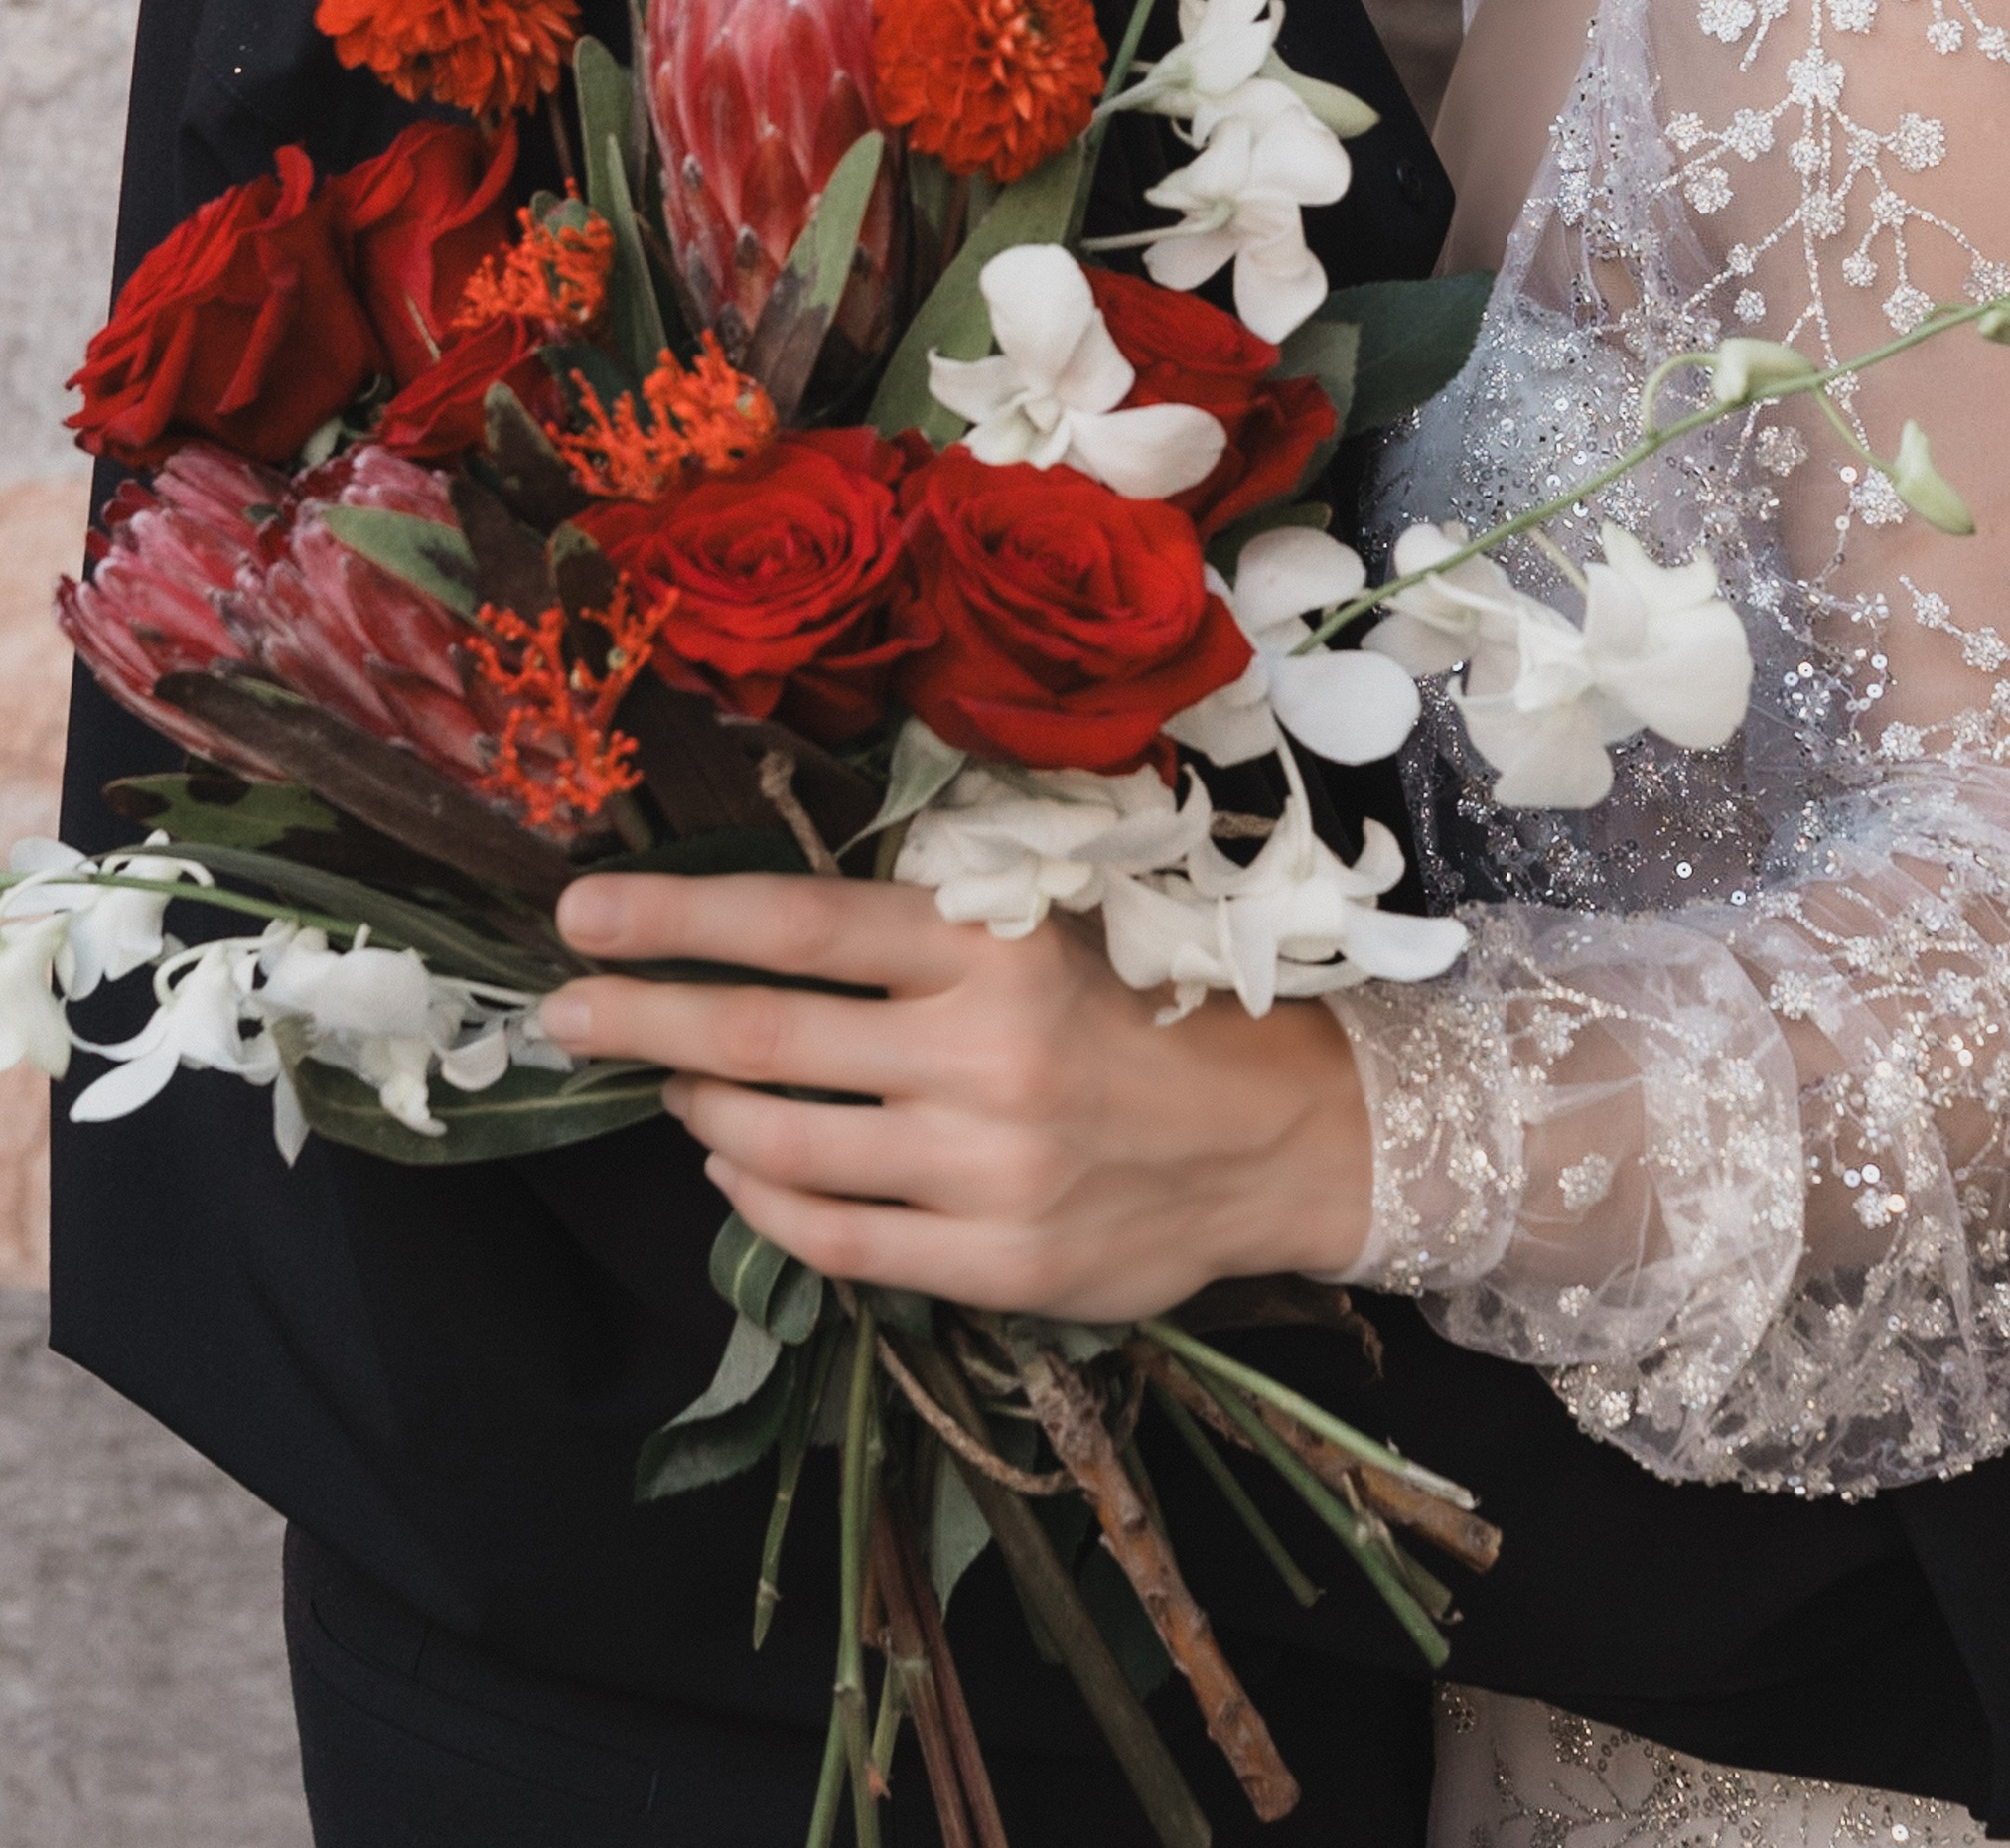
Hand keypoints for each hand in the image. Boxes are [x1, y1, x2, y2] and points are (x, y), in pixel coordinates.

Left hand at [544, 867, 1373, 1317]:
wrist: (1270, 1135)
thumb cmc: (1139, 1007)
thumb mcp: (1048, 924)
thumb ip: (922, 924)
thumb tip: (760, 923)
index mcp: (994, 947)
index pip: (801, 923)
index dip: (678, 921)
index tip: (579, 919)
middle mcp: (984, 1054)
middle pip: (764, 1038)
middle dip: (645, 1020)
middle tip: (565, 1011)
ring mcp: (987, 1170)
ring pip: (784, 1148)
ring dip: (705, 1114)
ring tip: (674, 1088)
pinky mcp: (996, 1264)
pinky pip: (835, 1239)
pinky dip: (763, 1201)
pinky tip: (737, 1169)